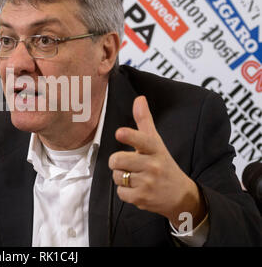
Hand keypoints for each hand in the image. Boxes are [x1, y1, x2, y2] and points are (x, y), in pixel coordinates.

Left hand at [108, 96, 205, 228]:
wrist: (181, 196)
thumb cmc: (164, 165)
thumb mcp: (157, 143)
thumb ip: (145, 121)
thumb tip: (139, 99)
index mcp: (155, 149)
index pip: (142, 140)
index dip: (129, 136)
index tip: (120, 132)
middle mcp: (153, 165)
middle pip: (117, 160)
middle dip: (117, 162)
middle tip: (128, 164)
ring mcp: (148, 183)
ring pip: (117, 176)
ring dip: (121, 177)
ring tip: (135, 177)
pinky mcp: (143, 198)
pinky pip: (120, 192)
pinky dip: (125, 192)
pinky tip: (137, 189)